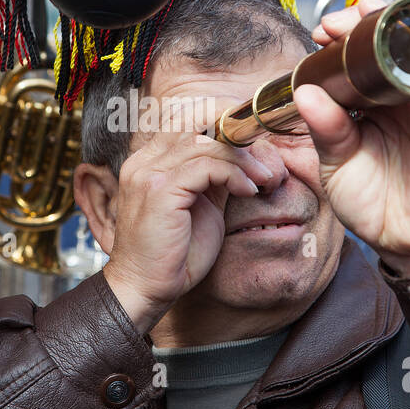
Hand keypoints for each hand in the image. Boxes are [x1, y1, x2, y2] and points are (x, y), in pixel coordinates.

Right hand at [101, 129, 271, 330]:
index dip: (223, 119)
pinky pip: (206, 165)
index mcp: (149, 161)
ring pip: (205, 142)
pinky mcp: (160, 191)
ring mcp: (148, 173)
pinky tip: (249, 190)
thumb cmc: (174, 255)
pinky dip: (234, 174)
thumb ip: (215, 177)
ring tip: (264, 179)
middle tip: (265, 149)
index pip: (186, 119)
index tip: (255, 135)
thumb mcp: (201, 206)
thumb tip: (245, 157)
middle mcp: (144, 161)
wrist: (144, 290)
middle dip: (237, 130)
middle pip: (195, 119)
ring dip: (243, 158)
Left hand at [293, 0, 409, 275]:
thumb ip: (326, 130)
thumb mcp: (336, 167)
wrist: (407, 241)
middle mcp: (392, 101)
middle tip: (344, 21)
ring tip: (382, 17)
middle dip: (366, 23)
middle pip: (386, 48)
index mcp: (362, 106)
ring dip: (404, 32)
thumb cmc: (370, 203)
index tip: (322, 31)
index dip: (339, 38)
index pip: (352, 60)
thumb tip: (306, 91)